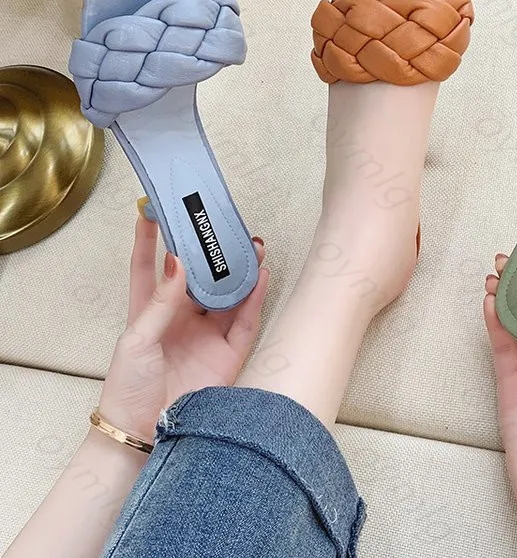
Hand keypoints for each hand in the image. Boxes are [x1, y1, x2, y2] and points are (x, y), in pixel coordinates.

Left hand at [98, 216, 269, 441]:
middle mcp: (181, 319)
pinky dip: (255, 298)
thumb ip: (161, 299)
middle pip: (199, 277)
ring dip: (239, 271)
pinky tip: (260, 276)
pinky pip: (246, 320)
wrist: (146, 434)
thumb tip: (178, 260)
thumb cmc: (128, 387)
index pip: (149, 267)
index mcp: (149, 311)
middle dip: (211, 252)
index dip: (150, 239)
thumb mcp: (137, 338)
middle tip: (221, 227)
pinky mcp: (228, 353)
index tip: (153, 210)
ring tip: (251, 246)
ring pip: (228, 295)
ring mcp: (207, 335)